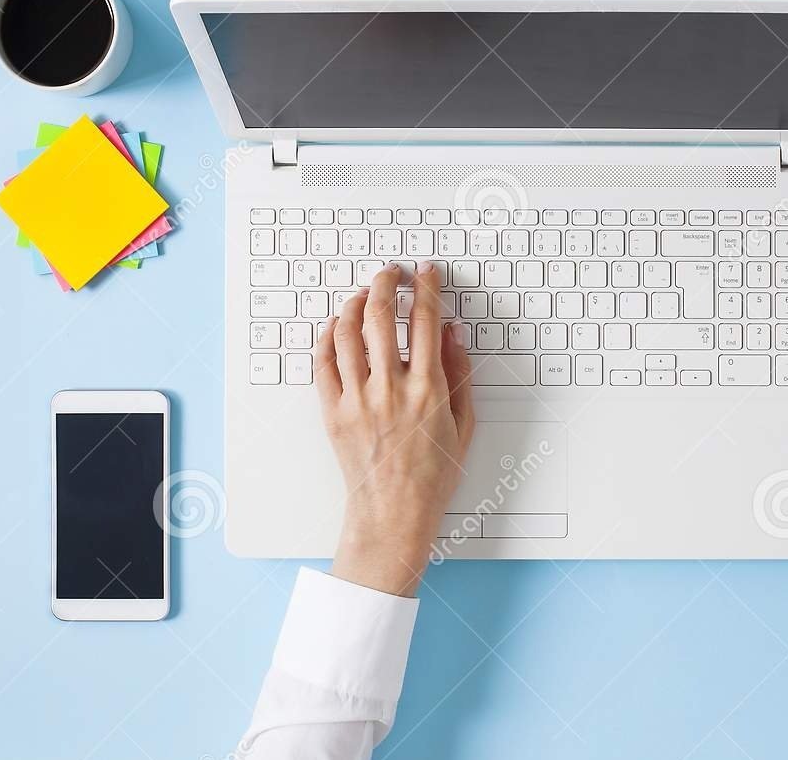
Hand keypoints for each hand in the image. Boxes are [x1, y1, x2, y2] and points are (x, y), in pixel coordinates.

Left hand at [316, 262, 475, 595]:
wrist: (394, 513)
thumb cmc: (433, 475)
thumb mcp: (464, 424)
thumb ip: (460, 373)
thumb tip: (452, 333)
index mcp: (427, 390)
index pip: (426, 320)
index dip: (427, 288)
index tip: (426, 273)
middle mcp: (390, 389)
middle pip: (381, 315)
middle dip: (386, 283)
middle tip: (390, 273)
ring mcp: (357, 400)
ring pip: (348, 333)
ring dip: (356, 304)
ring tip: (364, 295)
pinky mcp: (333, 412)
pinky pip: (323, 363)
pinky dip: (328, 336)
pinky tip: (338, 326)